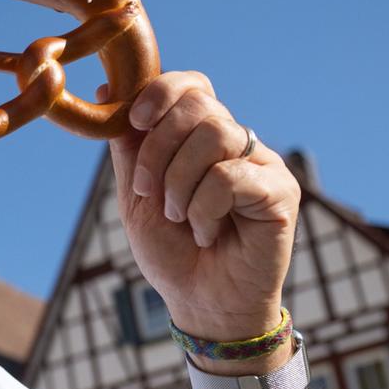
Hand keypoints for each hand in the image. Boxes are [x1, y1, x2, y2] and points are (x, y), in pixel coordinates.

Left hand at [102, 71, 297, 340]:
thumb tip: (108, 88)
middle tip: (151, 193)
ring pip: (215, 135)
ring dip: (180, 182)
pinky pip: (231, 176)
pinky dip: (205, 208)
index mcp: (203, 138)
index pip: (192, 86)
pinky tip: (209, 234)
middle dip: (159, 148)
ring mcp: (263, 164)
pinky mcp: (281, 192)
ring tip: (181, 218)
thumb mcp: (135, 195)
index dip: (161, 93)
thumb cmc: (172, 251)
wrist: (200, 303)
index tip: (134, 121)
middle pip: (199, 105)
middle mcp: (238, 143)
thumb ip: (128, 146)